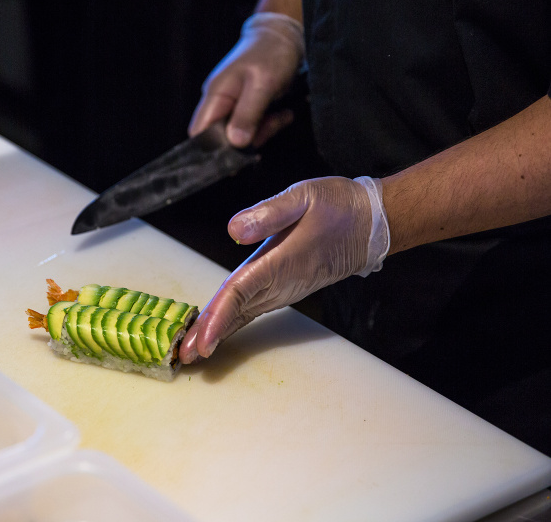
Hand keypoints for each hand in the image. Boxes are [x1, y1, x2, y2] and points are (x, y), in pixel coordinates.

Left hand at [180, 176, 389, 362]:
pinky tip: (215, 332)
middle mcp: (279, 282)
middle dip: (209, 334)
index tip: (202, 339)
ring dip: (217, 333)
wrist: (370, 224)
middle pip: (236, 311)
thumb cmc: (337, 206)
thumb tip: (233, 229)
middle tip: (183, 356)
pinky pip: (252, 309)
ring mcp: (282, 289)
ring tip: (191, 351)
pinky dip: (231, 322)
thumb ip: (269, 213)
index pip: (240, 292)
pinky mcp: (283, 288)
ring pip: (243, 314)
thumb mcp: (304, 197)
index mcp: (279, 262)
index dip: (219, 316)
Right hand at [188, 12, 304, 147]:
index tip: (238, 154)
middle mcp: (219, 101)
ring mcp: (233, 104)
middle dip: (247, 141)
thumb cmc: (271, 53)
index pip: (199, 132)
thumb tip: (235, 143)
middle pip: (221, 137)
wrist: (284, 34)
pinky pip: (253, 126)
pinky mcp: (247, 105)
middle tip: (270, 128)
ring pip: (240, 134)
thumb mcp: (262, 85)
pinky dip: (269, 124)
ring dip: (263, 131)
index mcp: (215, 95)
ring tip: (282, 116)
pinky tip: (283, 114)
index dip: (213, 148)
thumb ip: (247, 115)